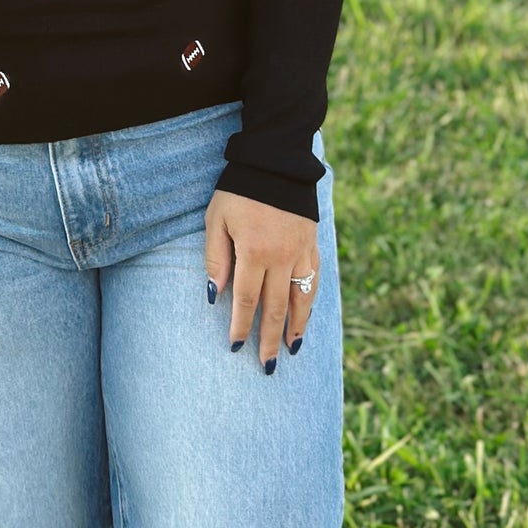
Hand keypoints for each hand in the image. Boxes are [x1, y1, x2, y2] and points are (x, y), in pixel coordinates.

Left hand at [205, 187, 319, 373]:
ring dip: (294, 327)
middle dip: (267, 339)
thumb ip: (216, 257)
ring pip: (299, 299)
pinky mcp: (312, 243)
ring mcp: (300, 251)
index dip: (240, 326)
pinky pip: (313, 280)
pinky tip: (304, 317)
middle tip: (264, 366)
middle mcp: (280, 256)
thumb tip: (215, 295)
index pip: (246, 299)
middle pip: (274, 308)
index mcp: (253, 251)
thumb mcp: (217, 218)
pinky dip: (309, 302)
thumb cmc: (238, 189)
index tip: (234, 347)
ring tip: (289, 351)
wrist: (275, 161)